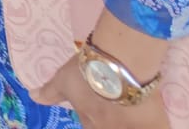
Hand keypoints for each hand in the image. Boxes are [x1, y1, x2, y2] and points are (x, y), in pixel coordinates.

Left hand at [30, 58, 168, 127]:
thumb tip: (32, 96)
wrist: (118, 64)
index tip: (97, 102)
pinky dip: (154, 124)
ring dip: (127, 120)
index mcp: (90, 123)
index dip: (92, 116)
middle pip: (108, 126)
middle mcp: (110, 128)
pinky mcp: (156, 125)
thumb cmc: (86, 73)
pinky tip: (152, 121)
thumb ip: (50, 92)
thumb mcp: (63, 81)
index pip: (90, 125)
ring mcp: (132, 128)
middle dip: (109, 116)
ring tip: (129, 110)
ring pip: (128, 127)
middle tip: (112, 101)